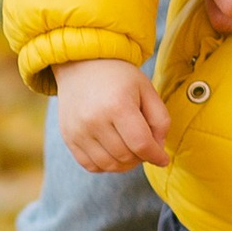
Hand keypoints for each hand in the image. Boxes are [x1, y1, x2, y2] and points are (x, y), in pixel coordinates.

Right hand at [54, 59, 171, 173]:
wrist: (83, 64)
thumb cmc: (119, 77)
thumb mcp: (147, 89)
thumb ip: (160, 120)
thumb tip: (157, 149)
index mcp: (118, 105)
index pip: (141, 144)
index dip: (156, 156)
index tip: (163, 159)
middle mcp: (94, 120)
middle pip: (125, 157)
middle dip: (141, 158)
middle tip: (145, 147)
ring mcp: (78, 131)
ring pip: (109, 165)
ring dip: (125, 164)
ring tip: (130, 150)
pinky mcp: (68, 137)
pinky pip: (90, 165)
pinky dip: (105, 165)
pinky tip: (113, 152)